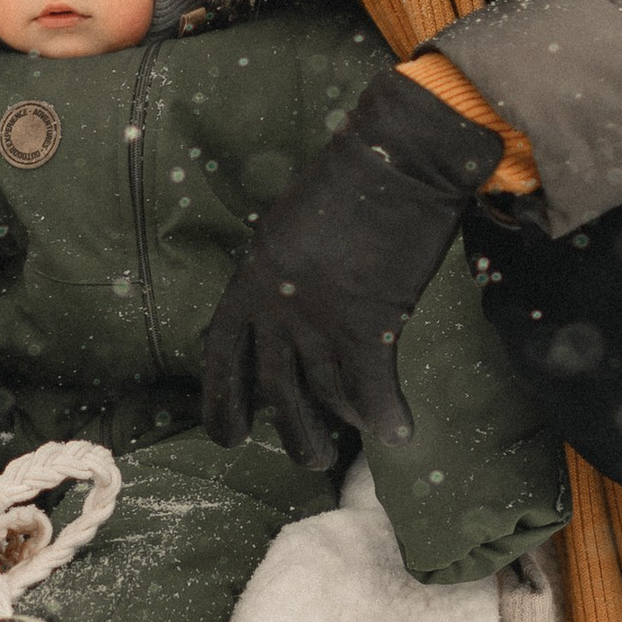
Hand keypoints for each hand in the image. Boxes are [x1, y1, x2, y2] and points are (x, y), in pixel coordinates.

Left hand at [202, 69, 503, 471]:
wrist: (394, 162)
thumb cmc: (346, 185)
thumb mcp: (288, 228)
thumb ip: (282, 277)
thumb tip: (286, 309)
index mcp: (252, 280)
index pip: (221, 353)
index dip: (221, 399)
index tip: (226, 437)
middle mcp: (278, 308)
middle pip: (274, 388)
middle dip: (291, 432)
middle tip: (309, 460)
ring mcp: (321, 318)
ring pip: (324, 395)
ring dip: (339, 427)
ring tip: (350, 449)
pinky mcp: (369, 322)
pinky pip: (374, 386)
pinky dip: (389, 414)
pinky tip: (400, 434)